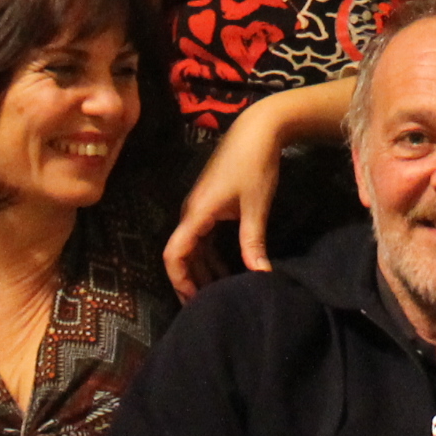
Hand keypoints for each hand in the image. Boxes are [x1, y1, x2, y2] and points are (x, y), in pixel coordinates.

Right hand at [164, 106, 288, 300]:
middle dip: (192, 281)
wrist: (258, 128)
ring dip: (204, 270)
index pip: (174, 254)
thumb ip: (253, 242)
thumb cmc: (255, 164)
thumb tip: (261, 276)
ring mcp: (201, 207)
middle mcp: (192, 212)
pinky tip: (228, 270)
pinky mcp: (211, 203)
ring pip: (195, 246)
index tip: (194, 302)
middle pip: (182, 254)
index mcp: (196, 213)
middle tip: (208, 307)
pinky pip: (204, 237)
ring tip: (221, 293)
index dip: (180, 281)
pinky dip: (212, 255)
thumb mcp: (256, 206)